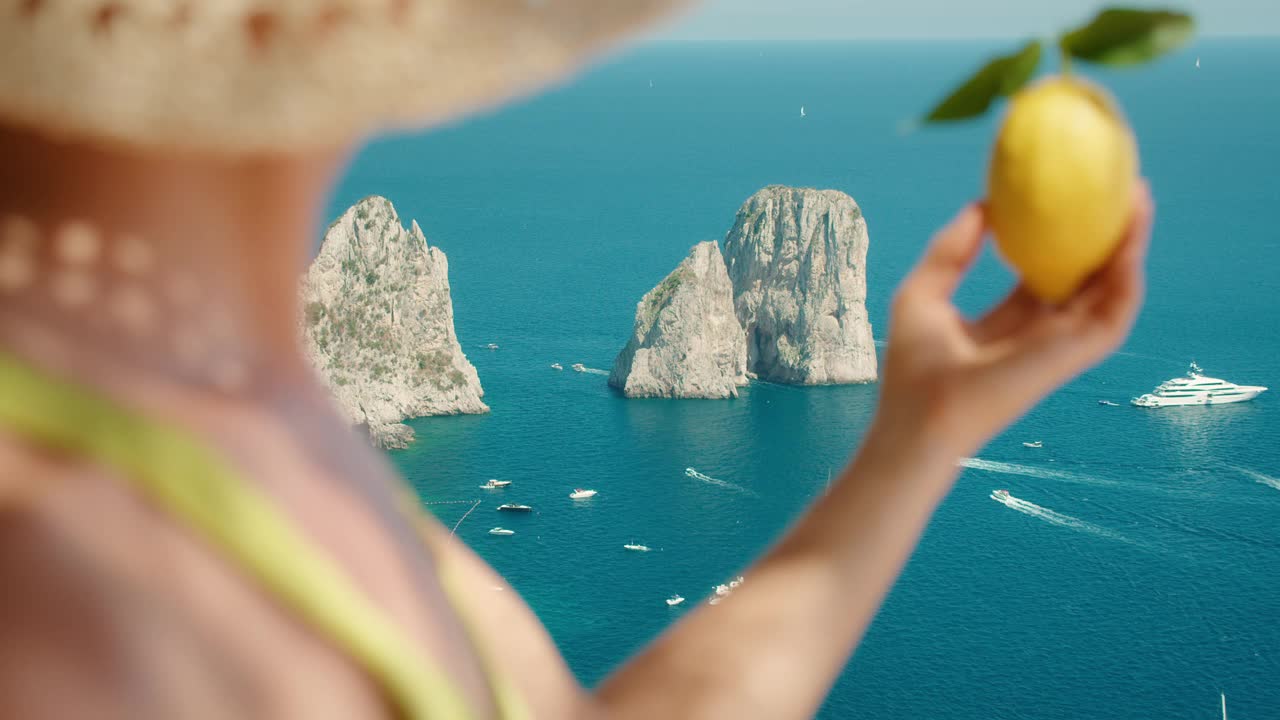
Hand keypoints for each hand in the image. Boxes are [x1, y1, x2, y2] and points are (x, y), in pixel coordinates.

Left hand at [875, 182, 1153, 457]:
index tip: (1074, 196)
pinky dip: (1127, 278)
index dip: (1063, 236)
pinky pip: (1115, 313)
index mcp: (1008, 323)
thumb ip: (951, 250)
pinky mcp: (1072, 358)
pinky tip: (1130, 241)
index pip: (1046, 274)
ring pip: (1110, 292)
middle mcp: (1040, 335)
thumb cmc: (912, 369)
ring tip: (1139, 200)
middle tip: (1123, 187)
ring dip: (1130, 247)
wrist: (918, 423)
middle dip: (1108, 235)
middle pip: (1087, 279)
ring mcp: (1060, 348)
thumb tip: (981, 205)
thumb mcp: (924, 292)